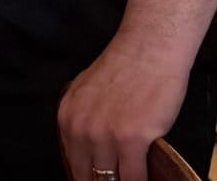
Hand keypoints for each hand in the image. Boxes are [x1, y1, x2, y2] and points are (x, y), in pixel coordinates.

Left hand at [57, 39, 189, 180]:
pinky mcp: (132, 138)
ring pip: (110, 180)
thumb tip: (88, 155)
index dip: (87, 178)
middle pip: (88, 176)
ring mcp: (105, 134)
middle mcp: (81, 128)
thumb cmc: (125, 69)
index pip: (73, 165)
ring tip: (128, 180)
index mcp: (67, 118)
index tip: (97, 180)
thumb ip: (83, 123)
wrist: (149, 49)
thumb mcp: (87, 94)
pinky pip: (133, 177)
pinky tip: (147, 180)